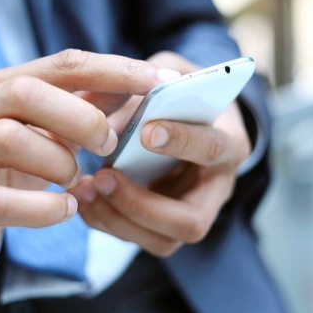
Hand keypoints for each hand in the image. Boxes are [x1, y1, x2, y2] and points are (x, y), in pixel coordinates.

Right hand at [0, 49, 178, 264]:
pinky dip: (40, 208)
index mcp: (0, 83)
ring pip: (8, 139)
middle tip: (109, 145)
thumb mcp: (49, 127)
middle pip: (27, 92)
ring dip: (58, 161)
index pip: (63, 64)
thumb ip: (88, 103)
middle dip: (81, 118)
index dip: (114, 70)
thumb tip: (144, 82)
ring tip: (77, 179)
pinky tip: (66, 208)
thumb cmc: (15, 161)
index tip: (159, 82)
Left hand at [71, 52, 250, 255]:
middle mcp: (217, 187)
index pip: (212, 149)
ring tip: (84, 189)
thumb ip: (152, 83)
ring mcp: (193, 211)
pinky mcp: (167, 224)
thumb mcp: (173, 72)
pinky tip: (83, 198)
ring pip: (163, 240)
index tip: (146, 132)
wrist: (190, 115)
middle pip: (191, 221)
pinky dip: (106, 222)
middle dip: (142, 204)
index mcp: (229, 142)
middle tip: (103, 176)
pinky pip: (139, 238)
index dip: (182, 142)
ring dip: (117, 219)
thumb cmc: (182, 92)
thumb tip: (121, 100)